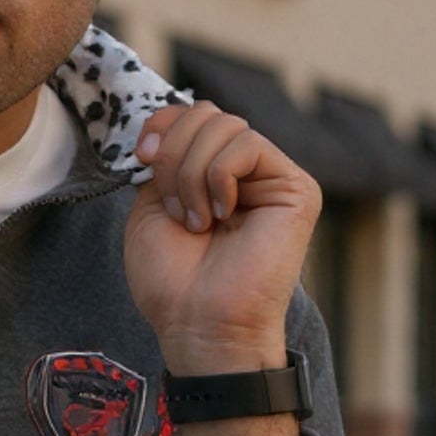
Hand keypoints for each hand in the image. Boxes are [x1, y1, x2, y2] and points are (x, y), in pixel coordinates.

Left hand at [124, 101, 321, 374]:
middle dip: (172, 155)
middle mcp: (245, 172)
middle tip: (174, 208)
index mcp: (210, 174)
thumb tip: (170, 121)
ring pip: (225, 125)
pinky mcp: (296, 188)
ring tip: (196, 221)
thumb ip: (164, 158)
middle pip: (206, 113)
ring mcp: (272, 178)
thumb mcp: (150, 206)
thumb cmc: (172, 279)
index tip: (140, 158)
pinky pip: (247, 145)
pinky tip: (222, 216)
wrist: (198, 322)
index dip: (162, 125)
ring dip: (190, 173)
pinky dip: (217, 178)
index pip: (191, 114)